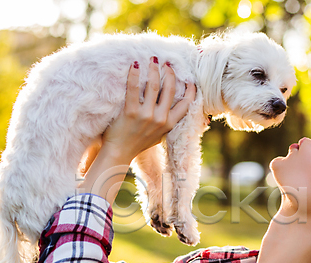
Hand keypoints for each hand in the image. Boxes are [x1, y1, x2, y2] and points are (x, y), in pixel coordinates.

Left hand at [78, 58, 194, 202]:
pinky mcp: (131, 112)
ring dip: (154, 70)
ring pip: (153, 86)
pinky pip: (133, 88)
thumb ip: (166, 123)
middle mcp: (160, 119)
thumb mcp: (158, 136)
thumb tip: (172, 110)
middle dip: (170, 74)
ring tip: (153, 60)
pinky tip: (134, 65)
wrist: (119, 153)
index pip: (185, 105)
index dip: (190, 91)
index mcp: (169, 124)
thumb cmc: (137, 143)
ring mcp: (146, 115)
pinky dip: (134, 74)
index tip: (191, 80)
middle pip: (169, 90)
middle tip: (167, 63)